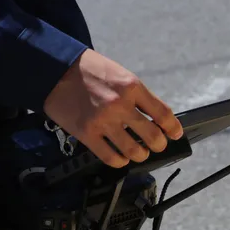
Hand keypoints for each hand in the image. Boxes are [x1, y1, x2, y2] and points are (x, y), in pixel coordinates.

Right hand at [43, 49, 183, 167]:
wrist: (54, 69)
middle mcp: (120, 105)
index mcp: (132, 87)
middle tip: (157, 144)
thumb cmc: (89, 70)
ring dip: (140, 154)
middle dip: (159, 144)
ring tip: (138, 151)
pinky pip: (111, 157)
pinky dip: (121, 161)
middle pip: (153, 137)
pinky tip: (121, 156)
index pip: (163, 114)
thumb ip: (138, 96)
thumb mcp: (120, 74)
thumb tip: (155, 118)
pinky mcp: (87, 134)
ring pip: (135, 151)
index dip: (173, 128)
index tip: (175, 134)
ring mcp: (103, 121)